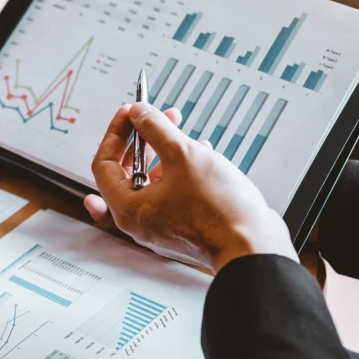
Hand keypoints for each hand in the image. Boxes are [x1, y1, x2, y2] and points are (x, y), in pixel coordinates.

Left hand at [84, 102, 296, 272]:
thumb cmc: (218, 210)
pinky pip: (171, 190)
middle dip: (142, 138)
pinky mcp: (183, 224)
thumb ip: (155, 128)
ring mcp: (162, 224)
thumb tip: (138, 113)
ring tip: (179, 130)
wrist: (254, 246)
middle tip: (154, 117)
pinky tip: (198, 152)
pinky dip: (179, 169)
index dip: (116, 132)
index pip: (103, 163)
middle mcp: (140, 220)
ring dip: (163, 150)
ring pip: (152, 179)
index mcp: (127, 209)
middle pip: (127, 170)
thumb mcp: (182, 154)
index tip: (130, 113)